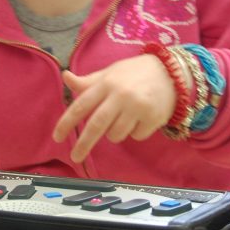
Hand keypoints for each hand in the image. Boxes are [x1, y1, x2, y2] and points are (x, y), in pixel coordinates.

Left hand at [52, 55, 178, 161]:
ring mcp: (138, 107)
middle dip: (84, 144)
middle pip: (96, 125)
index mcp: (106, 83)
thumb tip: (65, 77)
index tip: (57, 138)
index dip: (67, 123)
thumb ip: (88, 82)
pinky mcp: (153, 118)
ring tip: (125, 117)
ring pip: (116, 135)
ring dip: (115, 133)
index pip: (81, 105)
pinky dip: (135, 132)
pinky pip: (136, 136)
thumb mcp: (111, 73)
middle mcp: (121, 95)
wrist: (172, 72)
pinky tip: (142, 117)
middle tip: (75, 157)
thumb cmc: (135, 73)